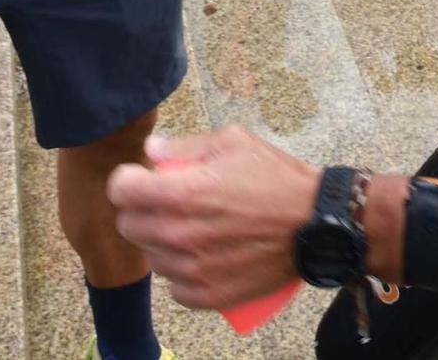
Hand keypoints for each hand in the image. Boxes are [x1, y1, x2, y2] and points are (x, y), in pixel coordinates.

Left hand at [108, 127, 316, 309]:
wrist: (316, 223)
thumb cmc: (277, 178)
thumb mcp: (234, 143)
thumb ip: (186, 146)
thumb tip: (152, 150)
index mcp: (184, 193)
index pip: (120, 190)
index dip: (129, 180)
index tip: (142, 179)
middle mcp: (182, 234)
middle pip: (129, 225)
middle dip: (142, 210)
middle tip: (169, 203)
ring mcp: (193, 268)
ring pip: (152, 257)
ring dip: (163, 243)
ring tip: (192, 230)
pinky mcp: (209, 294)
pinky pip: (174, 287)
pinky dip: (181, 274)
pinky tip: (200, 258)